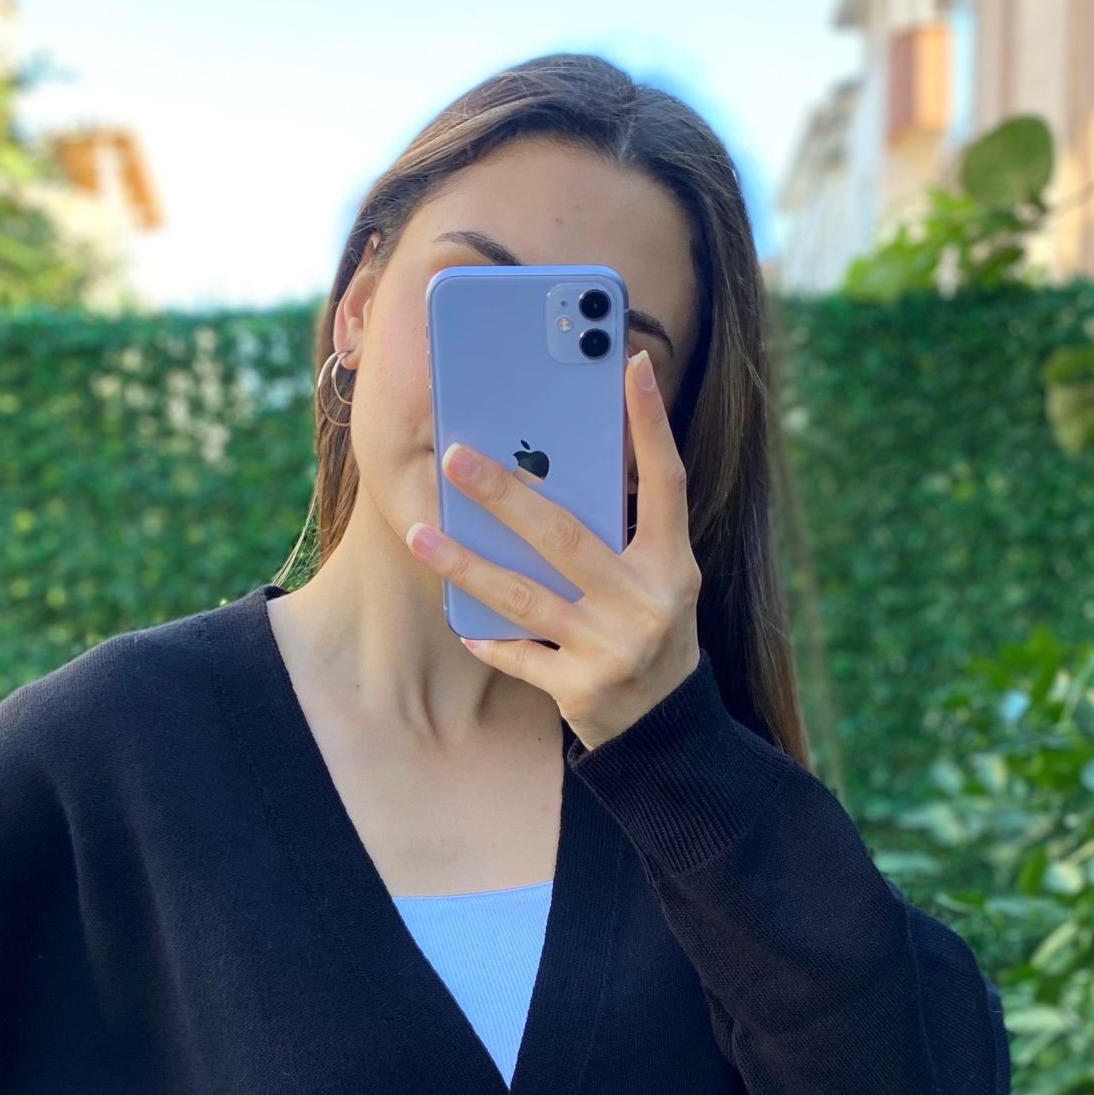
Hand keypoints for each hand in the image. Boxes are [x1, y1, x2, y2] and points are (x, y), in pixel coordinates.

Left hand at [404, 349, 701, 750]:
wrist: (665, 730)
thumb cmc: (648, 632)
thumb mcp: (656, 580)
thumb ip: (621, 532)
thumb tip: (553, 468)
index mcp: (673, 564)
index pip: (667, 482)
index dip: (651, 425)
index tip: (630, 364)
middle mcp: (647, 602)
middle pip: (568, 537)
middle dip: (508, 496)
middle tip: (457, 459)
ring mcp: (613, 648)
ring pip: (526, 597)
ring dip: (467, 565)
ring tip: (420, 535)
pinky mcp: (582, 689)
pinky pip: (520, 657)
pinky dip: (489, 638)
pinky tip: (459, 622)